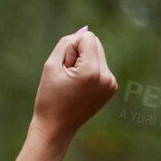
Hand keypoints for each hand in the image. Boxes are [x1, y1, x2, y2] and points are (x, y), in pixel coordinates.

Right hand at [30, 26, 117, 148]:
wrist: (55, 128)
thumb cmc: (48, 98)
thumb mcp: (50, 67)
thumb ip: (66, 44)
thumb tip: (84, 32)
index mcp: (92, 71)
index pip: (87, 38)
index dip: (70, 49)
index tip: (63, 67)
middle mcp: (106, 76)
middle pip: (95, 44)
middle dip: (79, 54)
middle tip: (66, 76)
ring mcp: (111, 83)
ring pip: (98, 54)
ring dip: (84, 62)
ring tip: (72, 83)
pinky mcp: (111, 88)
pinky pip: (101, 67)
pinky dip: (89, 72)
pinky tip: (79, 88)